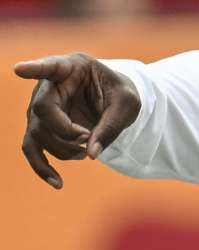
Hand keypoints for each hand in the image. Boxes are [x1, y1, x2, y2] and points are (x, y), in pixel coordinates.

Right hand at [14, 53, 140, 188]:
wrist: (114, 101)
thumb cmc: (120, 94)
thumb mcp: (127, 105)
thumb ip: (112, 126)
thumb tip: (92, 154)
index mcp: (73, 67)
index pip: (50, 66)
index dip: (34, 68)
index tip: (20, 69)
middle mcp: (49, 86)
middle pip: (42, 110)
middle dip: (65, 130)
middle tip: (88, 136)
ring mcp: (40, 108)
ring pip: (38, 133)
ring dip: (63, 148)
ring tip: (87, 150)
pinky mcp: (41, 128)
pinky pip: (32, 150)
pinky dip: (42, 167)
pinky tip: (58, 183)